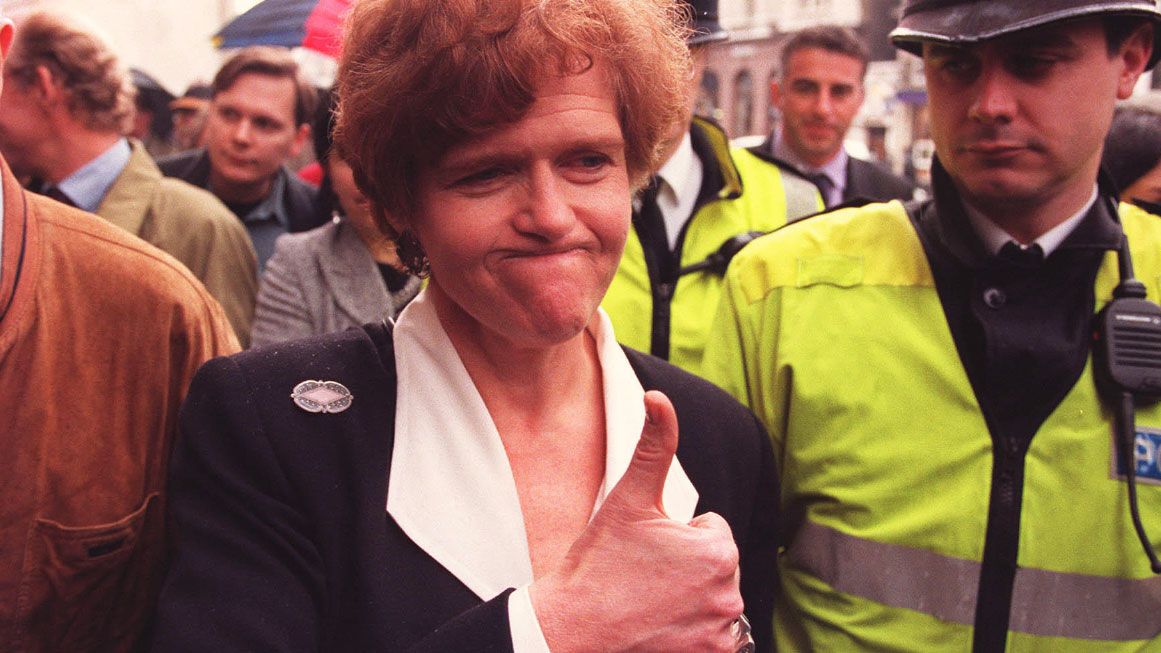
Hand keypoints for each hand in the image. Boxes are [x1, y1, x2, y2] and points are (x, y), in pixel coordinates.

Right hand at [530, 391, 743, 651]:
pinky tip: (660, 628)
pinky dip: (693, 631)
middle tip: (643, 577)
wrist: (571, 630)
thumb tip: (658, 397)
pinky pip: (714, 634)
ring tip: (648, 603)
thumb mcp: (628, 498)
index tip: (645, 552)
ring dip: (690, 599)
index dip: (675, 536)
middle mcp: (730, 593)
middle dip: (685, 568)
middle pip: (714, 566)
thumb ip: (653, 445)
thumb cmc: (597, 563)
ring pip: (713, 598)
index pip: (710, 530)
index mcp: (717, 549)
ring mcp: (722, 631)